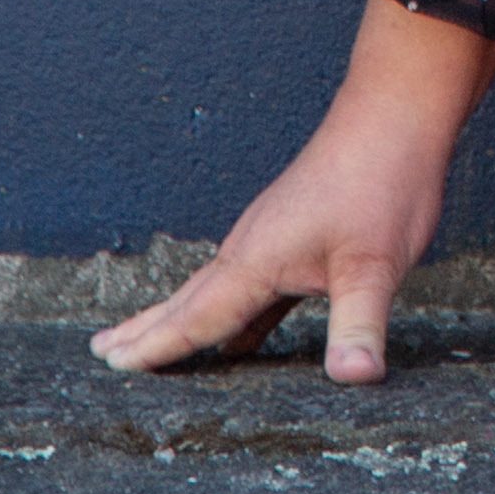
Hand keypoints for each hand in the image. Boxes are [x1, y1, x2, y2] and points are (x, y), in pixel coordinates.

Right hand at [91, 0, 494, 383]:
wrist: (395, 115)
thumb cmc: (381, 183)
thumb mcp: (375, 266)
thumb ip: (359, 325)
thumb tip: (354, 378)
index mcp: (254, 260)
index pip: (196, 318)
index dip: (155, 347)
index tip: (111, 366)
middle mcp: (251, 248)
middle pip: (188, 300)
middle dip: (147, 329)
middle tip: (100, 352)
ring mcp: (271, 238)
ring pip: (214, 289)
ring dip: (180, 317)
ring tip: (147, 340)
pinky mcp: (295, 235)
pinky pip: (250, 287)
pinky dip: (233, 314)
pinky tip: (239, 337)